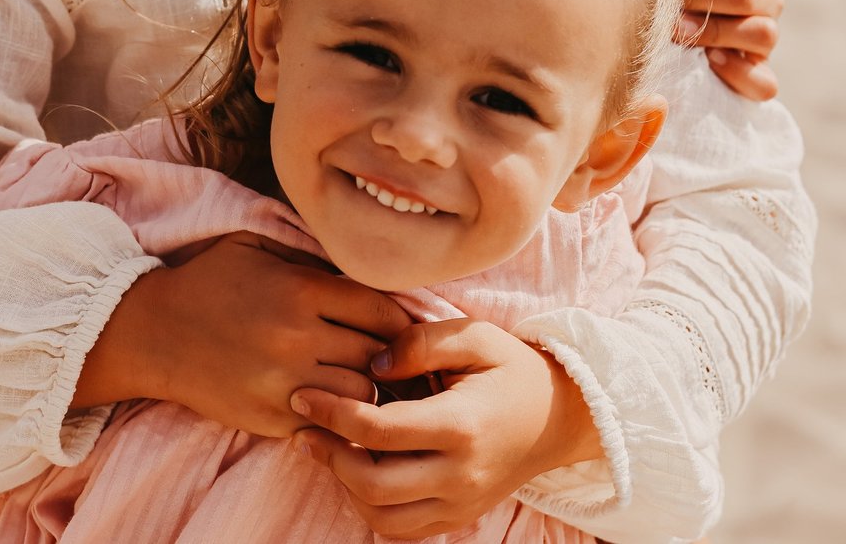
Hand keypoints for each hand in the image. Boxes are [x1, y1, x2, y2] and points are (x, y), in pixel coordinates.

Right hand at [74, 233, 406, 436]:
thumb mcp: (256, 247)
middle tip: (386, 352)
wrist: (153, 332)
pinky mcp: (271, 418)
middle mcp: (297, 337)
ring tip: (355, 374)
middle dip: (386, 353)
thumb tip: (361, 269)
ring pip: (360, 394)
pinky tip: (328, 398)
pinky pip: (327, 422)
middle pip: (376, 354)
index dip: (397, 317)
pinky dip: (335, 413)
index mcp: (300, 289)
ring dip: (364, 385)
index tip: (398, 322)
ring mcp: (285, 383)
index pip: (380, 308)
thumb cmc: (209, 281)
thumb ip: (309, 256)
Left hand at [293, 318, 599, 538]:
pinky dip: (372, 507)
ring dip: (345, 488)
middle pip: (373, 484)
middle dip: (328, 456)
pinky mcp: (460, 517)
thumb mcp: (474, 335)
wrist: (559, 417)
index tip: (301, 396)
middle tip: (303, 427)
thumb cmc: (511, 368)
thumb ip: (420, 343)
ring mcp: (461, 503)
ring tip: (326, 449)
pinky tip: (358, 471)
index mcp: (460, 425)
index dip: (332, 413)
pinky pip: (404, 530)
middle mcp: (460, 475)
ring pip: (384, 518)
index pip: (378, 430)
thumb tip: (373, 366)